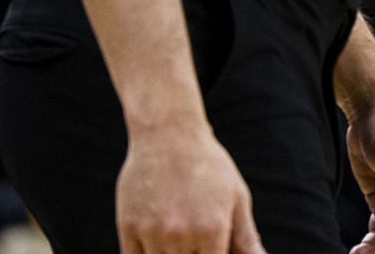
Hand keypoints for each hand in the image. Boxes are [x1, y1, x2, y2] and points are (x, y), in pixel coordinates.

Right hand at [117, 123, 262, 253]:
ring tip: (180, 238)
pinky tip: (158, 244)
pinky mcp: (127, 227)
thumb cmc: (209, 166)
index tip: (212, 249)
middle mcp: (181, 234)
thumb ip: (247, 237)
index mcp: (213, 229)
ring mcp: (152, 232)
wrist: (168, 134)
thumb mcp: (236, 197)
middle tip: (195, 243)